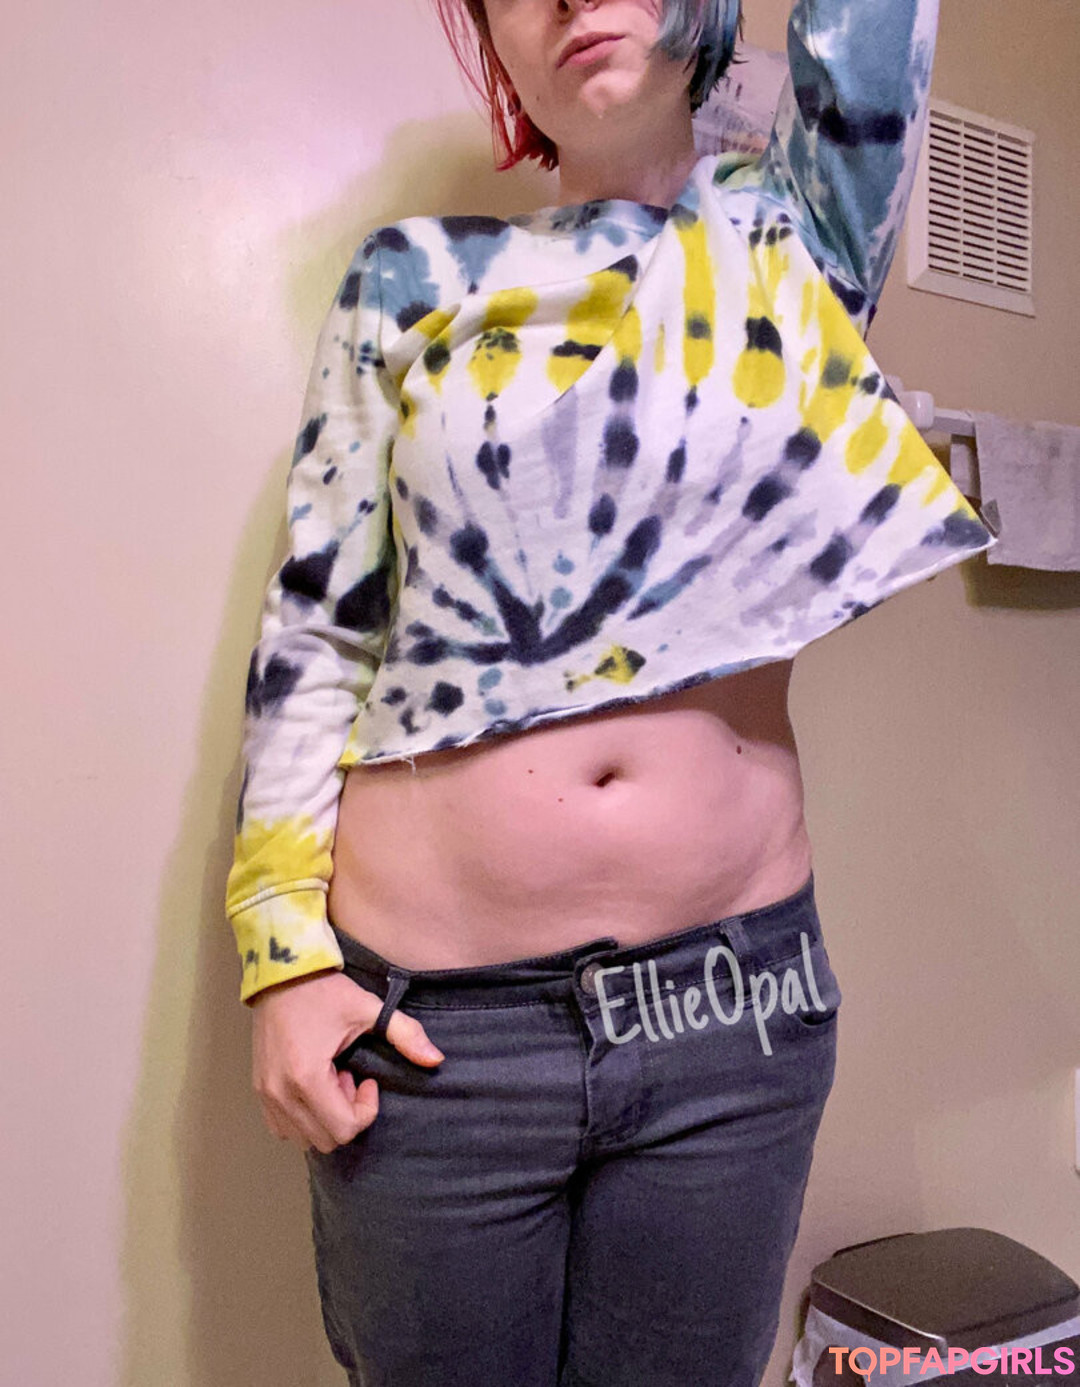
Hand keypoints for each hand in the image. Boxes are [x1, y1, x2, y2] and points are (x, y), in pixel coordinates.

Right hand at [250, 969, 444, 1153]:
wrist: (281, 973)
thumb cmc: (324, 990)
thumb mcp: (368, 1008)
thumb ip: (405, 1034)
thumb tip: (437, 1059)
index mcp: (307, 1077)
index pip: (344, 1129)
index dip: (365, 1109)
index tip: (368, 1080)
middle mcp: (281, 1093)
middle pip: (327, 1139)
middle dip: (346, 1114)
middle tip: (350, 1078)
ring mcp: (266, 1094)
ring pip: (304, 1138)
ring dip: (325, 1116)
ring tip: (331, 1079)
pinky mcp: (259, 1090)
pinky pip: (283, 1127)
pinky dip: (304, 1116)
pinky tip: (313, 1083)